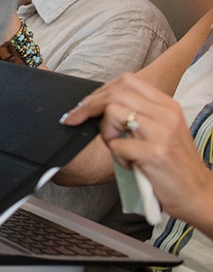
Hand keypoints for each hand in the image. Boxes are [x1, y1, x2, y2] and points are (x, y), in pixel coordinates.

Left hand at [62, 73, 212, 224]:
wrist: (196, 193)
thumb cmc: (171, 163)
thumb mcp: (160, 130)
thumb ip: (137, 113)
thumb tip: (97, 104)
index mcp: (167, 105)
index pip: (126, 81)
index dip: (100, 91)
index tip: (84, 106)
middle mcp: (167, 114)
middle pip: (115, 94)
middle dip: (89, 107)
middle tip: (76, 120)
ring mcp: (162, 132)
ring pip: (112, 114)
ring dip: (106, 134)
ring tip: (120, 150)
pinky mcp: (155, 153)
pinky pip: (117, 145)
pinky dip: (117, 157)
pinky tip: (131, 165)